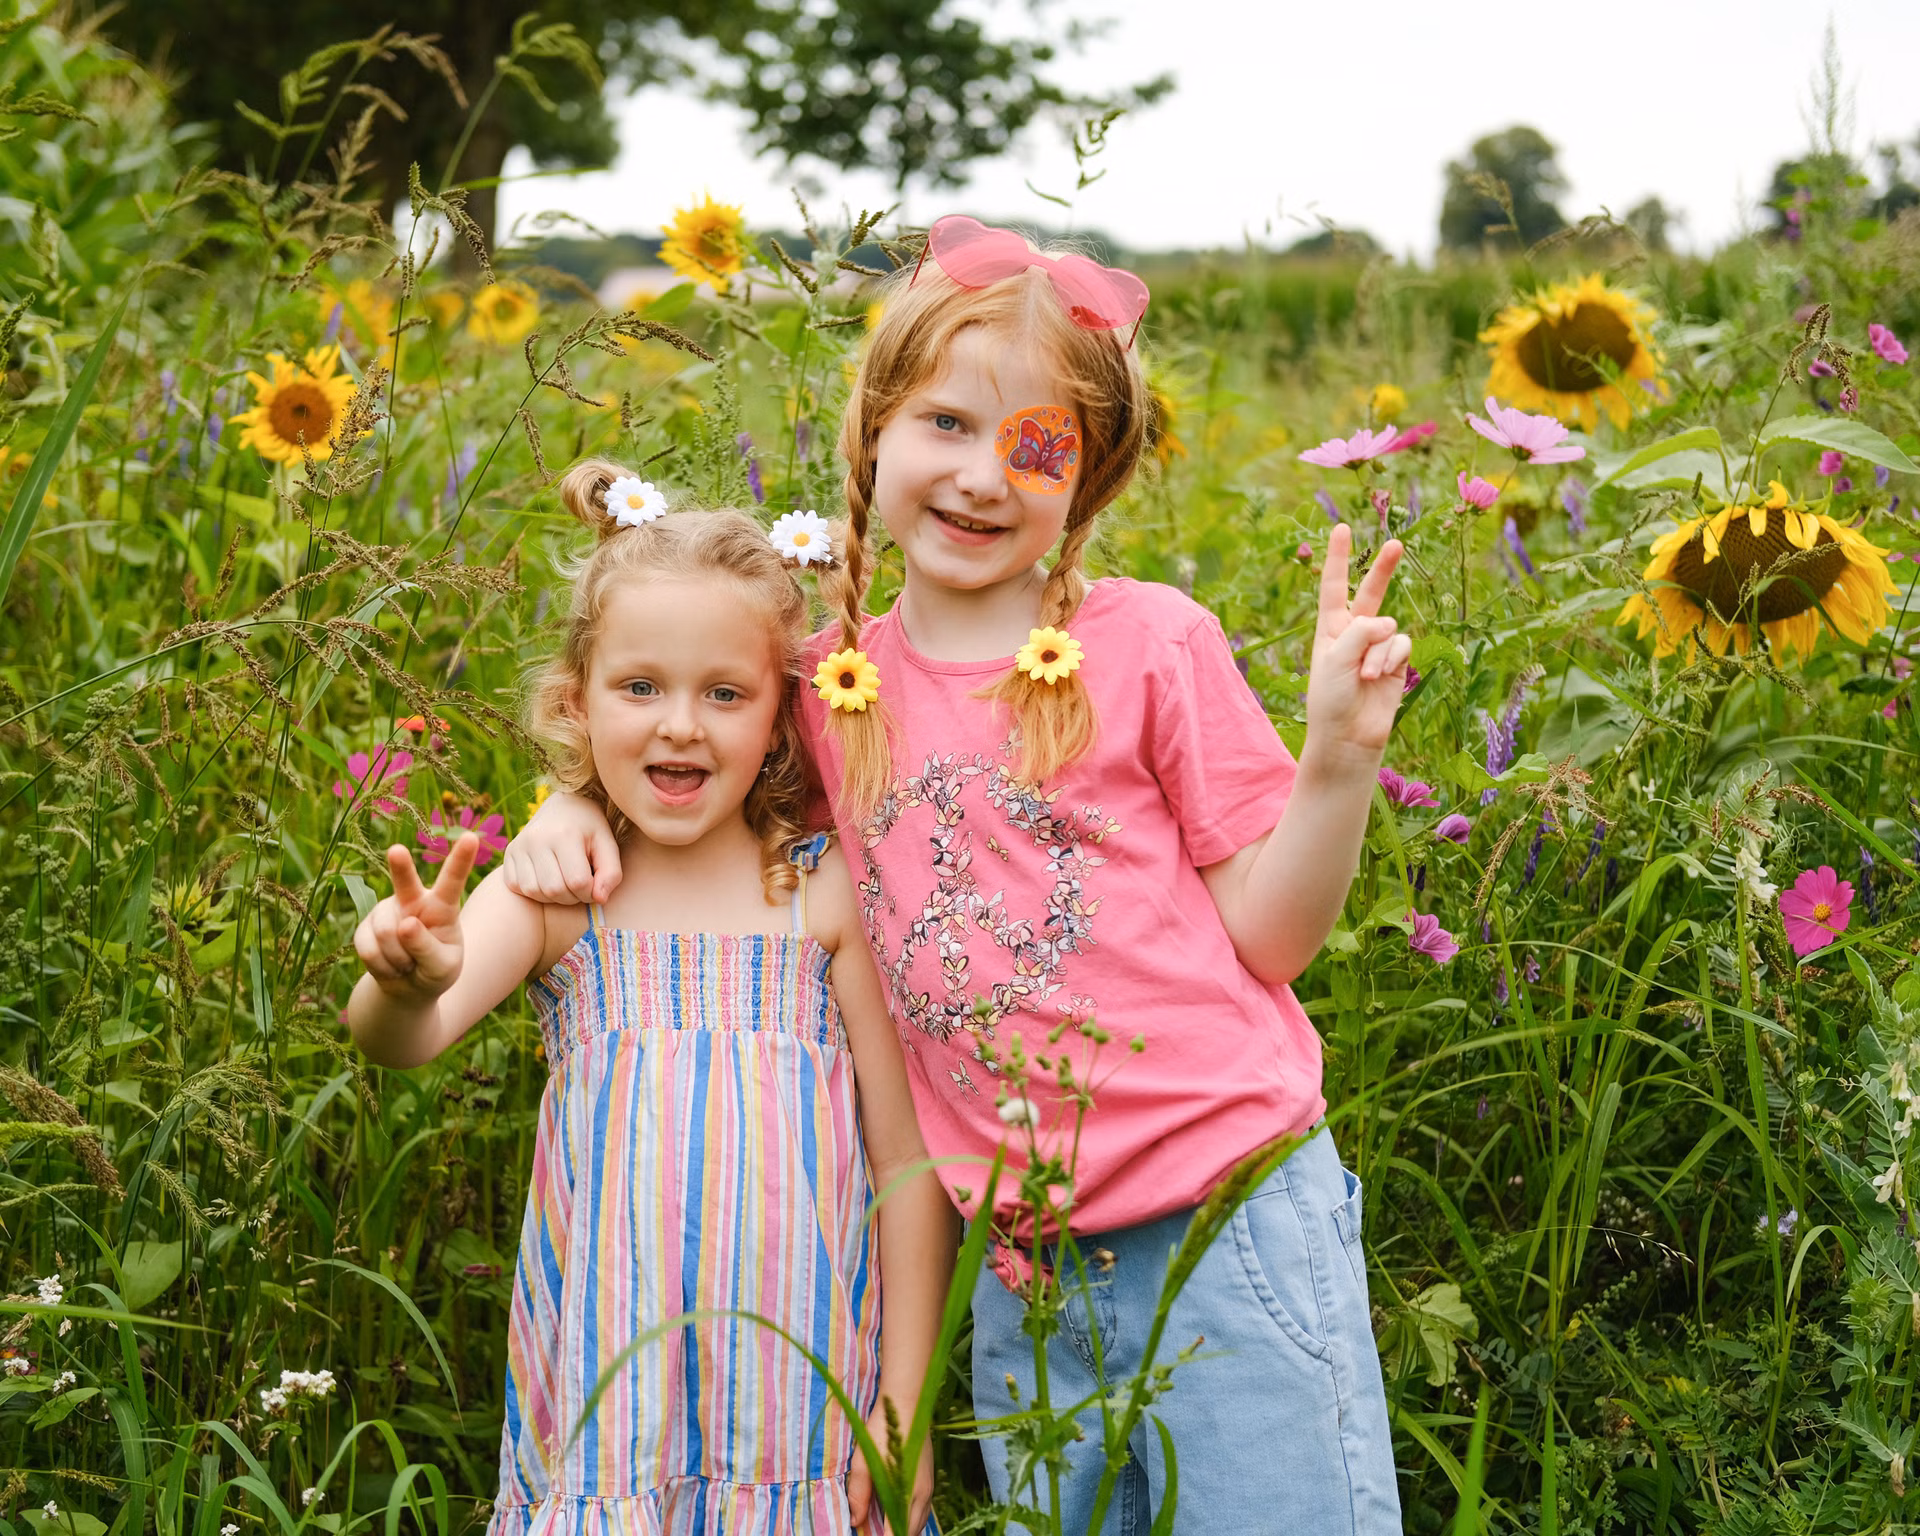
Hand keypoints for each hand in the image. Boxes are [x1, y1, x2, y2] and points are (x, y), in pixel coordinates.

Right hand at [354, 834, 479, 1000]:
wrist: (407, 987)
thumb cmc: (434, 971)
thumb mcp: (442, 967)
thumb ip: (427, 948)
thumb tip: (404, 924)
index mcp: (442, 906)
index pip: (452, 881)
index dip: (461, 859)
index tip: (471, 837)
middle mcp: (412, 900)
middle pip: (405, 881)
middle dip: (400, 866)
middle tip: (397, 851)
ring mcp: (386, 911)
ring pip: (387, 933)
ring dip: (399, 959)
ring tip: (407, 963)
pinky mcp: (364, 928)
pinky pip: (369, 949)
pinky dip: (382, 967)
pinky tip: (390, 966)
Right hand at [501, 789, 622, 904]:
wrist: (564, 805)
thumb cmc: (590, 828)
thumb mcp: (608, 845)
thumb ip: (611, 873)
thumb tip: (599, 900)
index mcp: (565, 834)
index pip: (577, 882)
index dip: (590, 892)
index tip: (594, 885)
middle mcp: (537, 839)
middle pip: (554, 890)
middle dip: (572, 897)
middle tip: (580, 886)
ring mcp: (519, 845)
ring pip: (534, 892)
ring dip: (553, 897)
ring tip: (565, 883)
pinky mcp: (508, 853)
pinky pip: (517, 887)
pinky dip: (534, 891)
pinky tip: (548, 879)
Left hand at [846, 1398, 932, 1534]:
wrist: (906, 1402)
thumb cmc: (883, 1431)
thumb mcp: (864, 1462)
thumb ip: (859, 1494)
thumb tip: (855, 1520)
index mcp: (909, 1494)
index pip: (898, 1532)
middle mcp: (923, 1494)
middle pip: (912, 1531)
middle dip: (896, 1535)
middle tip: (874, 1533)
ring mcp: (929, 1486)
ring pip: (919, 1521)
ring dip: (904, 1528)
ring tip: (885, 1528)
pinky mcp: (928, 1477)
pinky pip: (923, 1509)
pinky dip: (910, 1517)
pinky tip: (896, 1512)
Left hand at [1304, 523, 1412, 762]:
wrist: (1348, 737)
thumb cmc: (1330, 699)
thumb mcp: (1335, 658)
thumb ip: (1361, 632)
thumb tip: (1391, 625)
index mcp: (1329, 629)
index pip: (1335, 586)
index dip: (1338, 557)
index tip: (1342, 528)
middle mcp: (1354, 633)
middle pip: (1371, 593)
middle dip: (1383, 569)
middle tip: (1396, 543)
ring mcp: (1377, 648)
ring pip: (1388, 628)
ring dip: (1378, 651)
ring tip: (1366, 676)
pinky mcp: (1397, 663)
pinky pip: (1401, 644)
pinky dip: (1391, 658)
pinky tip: (1380, 676)